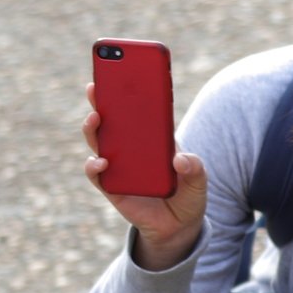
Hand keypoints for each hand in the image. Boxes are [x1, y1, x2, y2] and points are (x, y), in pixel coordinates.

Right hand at [82, 83, 206, 270]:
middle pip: (112, 117)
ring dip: (93, 127)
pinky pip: (96, 173)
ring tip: (95, 117)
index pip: (140, 106)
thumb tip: (180, 160)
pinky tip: (100, 162)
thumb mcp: (199, 182)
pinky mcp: (111, 186)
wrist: (177, 227)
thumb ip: (195, 169)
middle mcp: (132, 145)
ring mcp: (118, 164)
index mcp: (154, 136)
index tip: (126, 65)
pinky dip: (95, 166)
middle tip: (98, 84)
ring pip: (99, 140)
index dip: (131, 86)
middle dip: (103, 98)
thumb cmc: (188, 197)